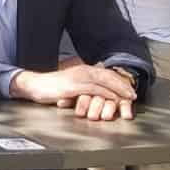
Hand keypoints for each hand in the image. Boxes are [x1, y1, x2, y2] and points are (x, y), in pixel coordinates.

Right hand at [11, 64, 135, 120]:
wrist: (35, 85)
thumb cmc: (51, 87)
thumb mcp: (71, 84)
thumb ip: (83, 86)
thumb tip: (94, 92)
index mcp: (83, 69)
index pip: (105, 73)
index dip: (119, 81)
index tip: (129, 89)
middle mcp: (83, 70)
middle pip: (108, 76)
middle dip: (123, 85)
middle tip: (133, 94)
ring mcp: (79, 78)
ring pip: (104, 82)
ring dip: (118, 90)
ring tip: (128, 98)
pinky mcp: (74, 87)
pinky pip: (95, 90)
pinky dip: (106, 94)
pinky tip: (113, 100)